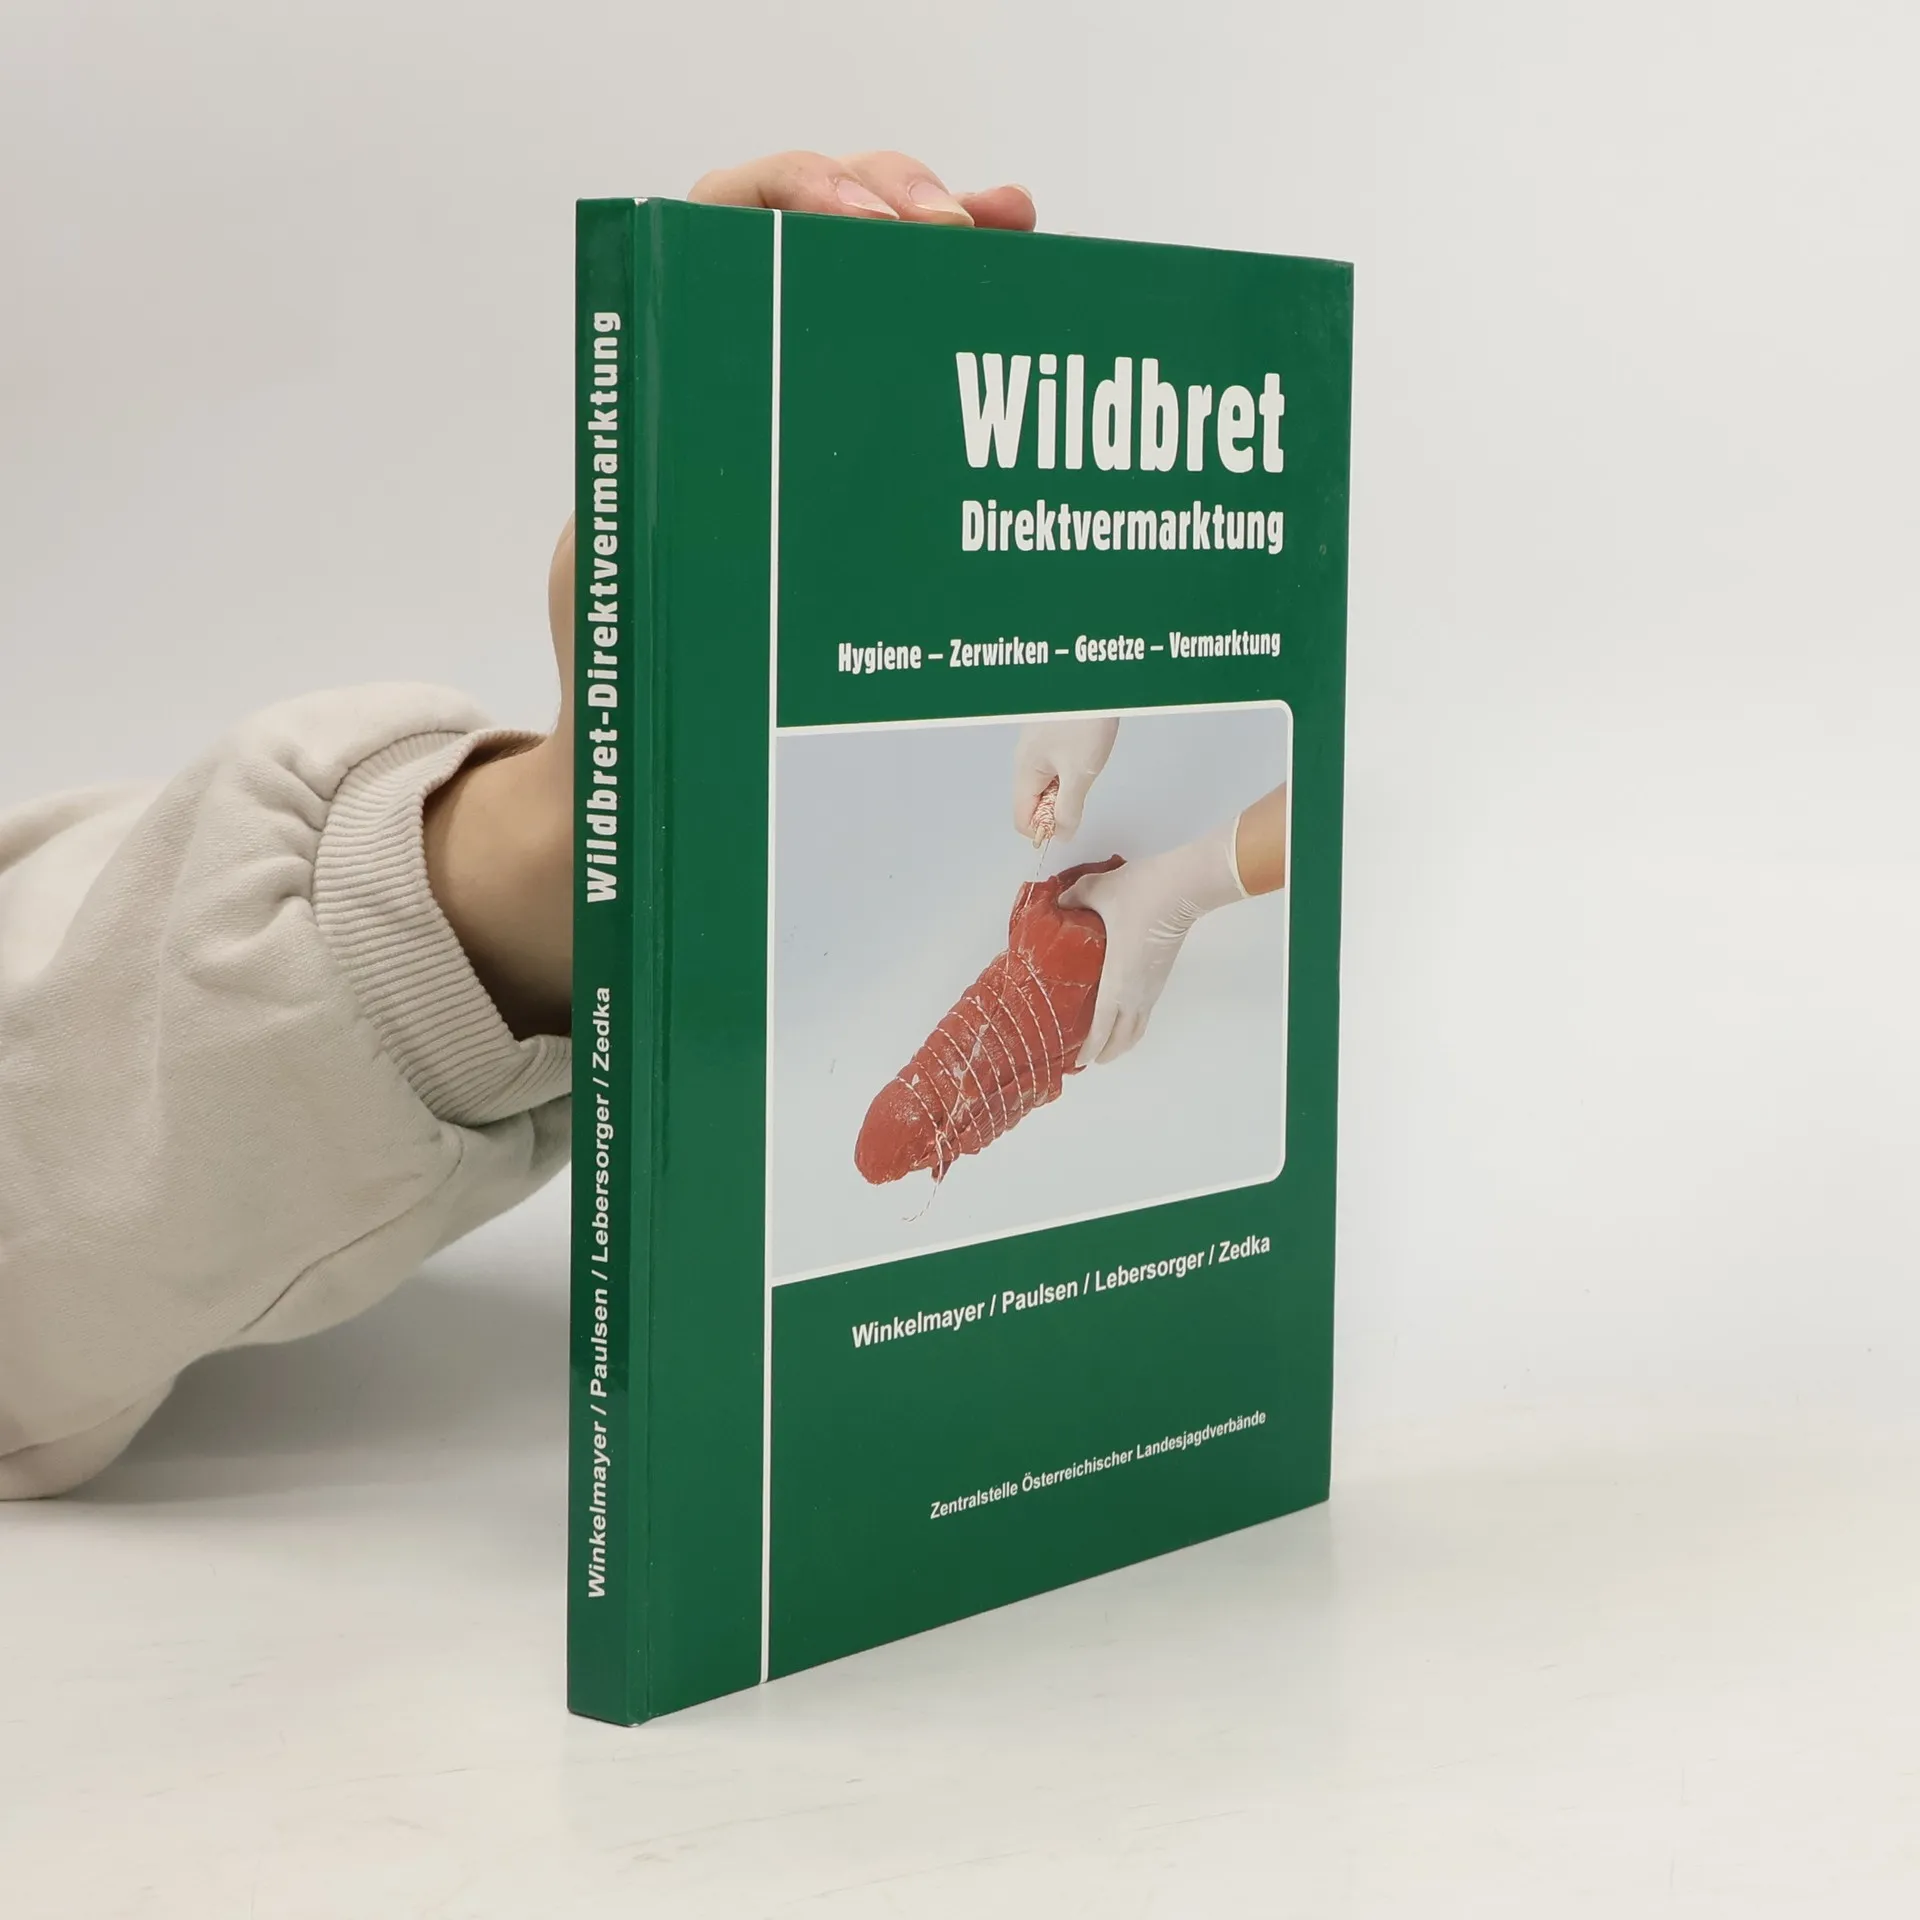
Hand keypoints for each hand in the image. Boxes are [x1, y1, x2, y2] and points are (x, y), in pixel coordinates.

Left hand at [425, 153, 1034, 1038]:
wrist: (637, 767)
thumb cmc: (628, 687)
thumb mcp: (636, 582)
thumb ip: (680, 509)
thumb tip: (752, 438)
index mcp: (666, 391)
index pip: (718, 227)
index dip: (795, 197)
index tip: (867, 225)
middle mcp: (726, 382)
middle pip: (809, 231)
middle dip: (894, 205)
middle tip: (960, 232)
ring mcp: (786, 413)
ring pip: (865, 286)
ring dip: (940, 245)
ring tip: (1010, 230)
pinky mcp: (832, 463)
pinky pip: (894, 364)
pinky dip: (954, 317)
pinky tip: (1013, 279)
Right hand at [1013, 717, 1118, 843]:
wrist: (1093, 683)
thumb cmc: (1082, 722)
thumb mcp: (1079, 774)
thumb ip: (1068, 809)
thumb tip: (1060, 835)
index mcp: (1025, 771)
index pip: (1022, 819)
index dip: (1044, 830)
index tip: (1069, 820)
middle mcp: (1024, 760)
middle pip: (1034, 803)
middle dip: (1057, 807)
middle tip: (1081, 785)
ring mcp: (1036, 746)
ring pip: (1046, 784)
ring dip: (1067, 787)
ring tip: (1085, 764)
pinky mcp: (1050, 735)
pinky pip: (1055, 766)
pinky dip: (1070, 769)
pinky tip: (1086, 752)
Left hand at [1058, 819, 1245, 1064]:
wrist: (1183, 887)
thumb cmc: (1139, 894)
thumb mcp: (1096, 891)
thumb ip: (1072, 899)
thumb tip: (1058, 903)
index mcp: (1117, 981)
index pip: (1102, 1027)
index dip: (1090, 1048)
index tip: (1079, 1062)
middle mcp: (1137, 992)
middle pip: (1124, 1037)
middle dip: (1107, 1052)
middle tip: (1090, 1060)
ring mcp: (1153, 986)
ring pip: (1138, 1027)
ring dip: (1123, 1041)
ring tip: (1108, 1045)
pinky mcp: (1162, 976)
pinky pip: (1146, 1011)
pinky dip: (1133, 1023)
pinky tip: (1124, 1014)